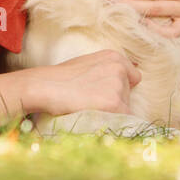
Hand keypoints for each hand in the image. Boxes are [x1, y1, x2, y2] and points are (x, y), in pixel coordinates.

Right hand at [27, 50, 141, 116]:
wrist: (45, 86)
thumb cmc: (61, 78)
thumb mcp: (88, 64)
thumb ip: (106, 71)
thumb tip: (122, 85)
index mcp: (114, 57)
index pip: (134, 78)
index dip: (120, 89)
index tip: (105, 93)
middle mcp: (120, 69)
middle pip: (129, 95)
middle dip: (115, 101)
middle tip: (91, 101)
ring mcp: (118, 86)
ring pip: (126, 108)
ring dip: (112, 112)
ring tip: (89, 107)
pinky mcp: (115, 103)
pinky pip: (122, 121)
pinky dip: (111, 123)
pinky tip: (94, 116)